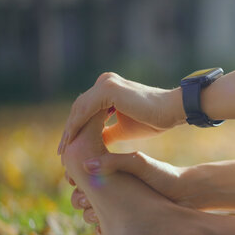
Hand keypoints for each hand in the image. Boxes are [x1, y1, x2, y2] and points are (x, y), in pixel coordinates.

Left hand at [58, 72, 185, 154]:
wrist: (173, 110)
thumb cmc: (153, 119)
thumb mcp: (123, 129)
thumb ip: (106, 132)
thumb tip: (92, 142)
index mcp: (108, 88)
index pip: (85, 109)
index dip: (76, 129)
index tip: (69, 149)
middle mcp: (105, 81)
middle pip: (79, 108)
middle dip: (69, 131)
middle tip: (61, 153)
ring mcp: (106, 83)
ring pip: (80, 110)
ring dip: (70, 131)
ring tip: (64, 151)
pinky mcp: (108, 89)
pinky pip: (86, 111)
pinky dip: (78, 127)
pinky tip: (74, 142)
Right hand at [71, 151, 205, 226]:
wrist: (187, 195)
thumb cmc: (164, 175)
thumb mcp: (139, 163)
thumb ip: (114, 162)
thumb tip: (87, 165)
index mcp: (113, 171)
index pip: (83, 175)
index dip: (76, 179)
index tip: (77, 181)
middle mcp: (113, 188)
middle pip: (82, 196)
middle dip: (81, 199)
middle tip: (89, 200)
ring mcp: (119, 205)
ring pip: (90, 214)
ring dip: (90, 215)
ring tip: (99, 214)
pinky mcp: (125, 221)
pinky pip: (104, 229)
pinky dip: (102, 229)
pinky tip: (107, 227)